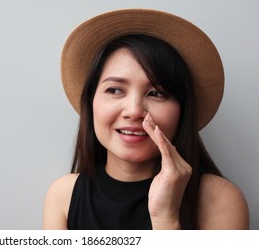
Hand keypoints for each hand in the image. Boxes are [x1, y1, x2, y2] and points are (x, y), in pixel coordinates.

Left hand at [142, 113, 191, 228]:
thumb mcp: (162, 177)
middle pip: (168, 143)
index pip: (169, 146)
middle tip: (147, 115)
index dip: (159, 133)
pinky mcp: (174, 173)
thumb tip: (165, 150)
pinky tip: (155, 130)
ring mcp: (181, 169)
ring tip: (146, 119)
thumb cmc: (161, 198)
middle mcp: (184, 166)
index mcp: (182, 166)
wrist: (164, 214)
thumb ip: (164, 164)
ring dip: (155, 131)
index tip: (150, 122)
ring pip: (166, 145)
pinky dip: (160, 140)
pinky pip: (166, 152)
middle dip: (156, 128)